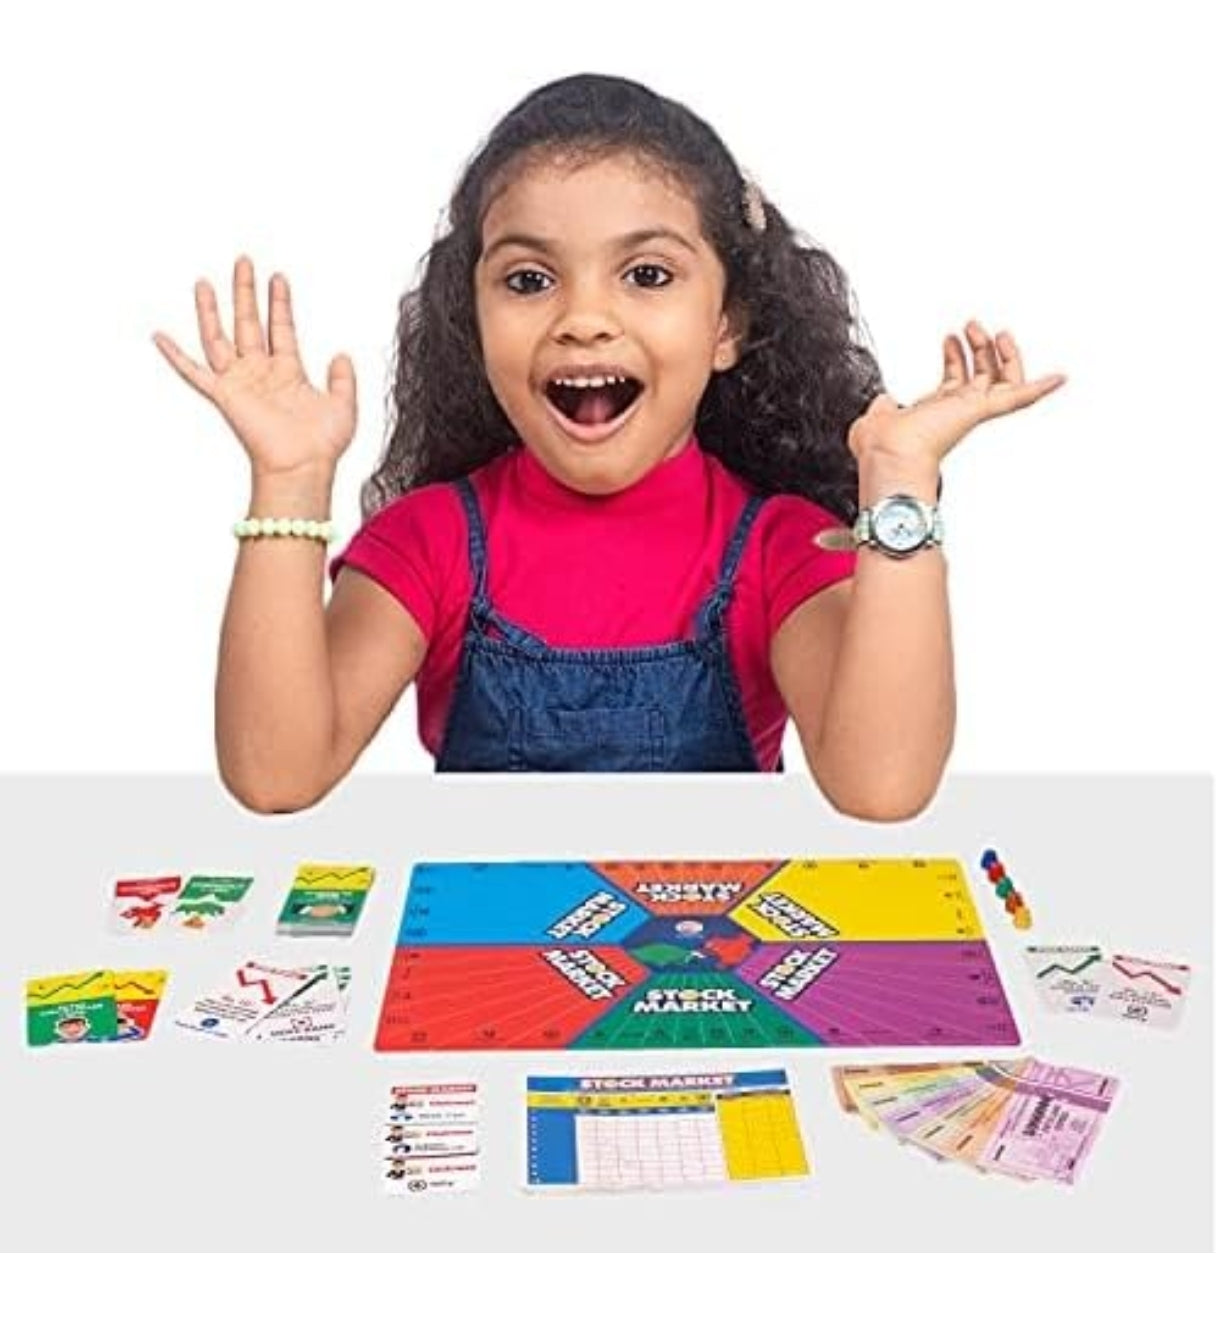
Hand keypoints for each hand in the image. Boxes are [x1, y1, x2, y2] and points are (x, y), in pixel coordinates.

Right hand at [152, 255, 356, 478]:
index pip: (280, 328)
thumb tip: (343, 355)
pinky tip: (160, 336)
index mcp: (288, 373)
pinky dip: (175, 356)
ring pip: (219, 337)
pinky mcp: (224, 396)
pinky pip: (193, 373)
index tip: (277, 277)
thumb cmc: (321, 444)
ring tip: (206, 282)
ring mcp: (240, 383)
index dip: (279, 303)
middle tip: (243, 262)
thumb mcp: (344, 405)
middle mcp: (260, 374)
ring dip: (212, 310)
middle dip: (245, 292)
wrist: (303, 466)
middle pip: (248, 323)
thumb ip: (344, 378)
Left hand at [848, 320, 1066, 469]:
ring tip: (986, 330)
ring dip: (997, 351)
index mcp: (933, 414)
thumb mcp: (878, 417)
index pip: (955, 383)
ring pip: (1001, 379)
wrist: (888, 455)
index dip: (955, 357)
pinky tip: (1060, 377)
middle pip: (983, 376)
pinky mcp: (980, 411)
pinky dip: (1040, 387)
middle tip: (971, 326)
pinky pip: (1018, 398)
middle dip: (978, 346)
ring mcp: (970, 412)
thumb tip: (885, 402)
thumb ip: (885, 407)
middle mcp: (955, 414)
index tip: (951, 338)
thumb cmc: (880, 445)